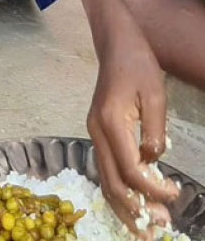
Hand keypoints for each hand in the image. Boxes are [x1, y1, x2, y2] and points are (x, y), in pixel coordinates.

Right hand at [87, 21, 179, 237]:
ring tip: (141, 227)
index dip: (151, 188)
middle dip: (133, 208)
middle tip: (156, 228)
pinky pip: (105, 169)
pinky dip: (117, 190)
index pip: (129, 168)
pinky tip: (131, 202)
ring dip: (123, 205)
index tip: (174, 194)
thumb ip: (155, 131)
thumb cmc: (138, 66)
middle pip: (110, 181)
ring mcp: (94, 134)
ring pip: (104, 179)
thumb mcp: (156, 94)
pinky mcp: (98, 133)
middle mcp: (96, 132)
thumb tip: (153, 161)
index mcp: (110, 122)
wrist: (115, 46)